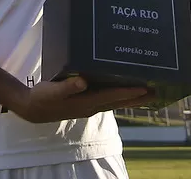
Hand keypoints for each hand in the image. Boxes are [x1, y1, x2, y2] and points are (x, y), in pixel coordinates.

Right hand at [14, 76, 154, 123]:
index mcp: (86, 102)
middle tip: (157, 91)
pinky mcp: (87, 103)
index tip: (145, 87)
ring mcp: (90, 106)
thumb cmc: (43, 98)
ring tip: (148, 91)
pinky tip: (125, 89)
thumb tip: (82, 82)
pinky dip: (120, 95)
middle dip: (138, 97)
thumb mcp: (52, 91)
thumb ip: (67, 87)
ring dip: (132, 97)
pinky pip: (109, 99)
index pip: (113, 96)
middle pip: (120, 101)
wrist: (33, 109)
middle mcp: (92, 106)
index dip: (129, 92)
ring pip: (116, 101)